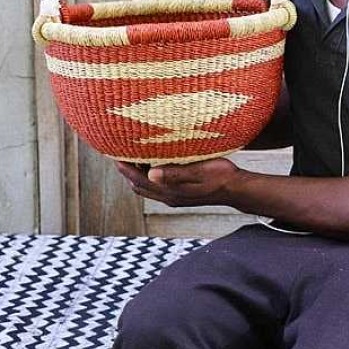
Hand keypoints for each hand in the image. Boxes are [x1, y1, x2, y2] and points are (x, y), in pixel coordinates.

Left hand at [115, 158, 241, 207]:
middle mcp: (169, 197)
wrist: (236, 189)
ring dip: (137, 174)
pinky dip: (148, 176)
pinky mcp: (180, 194)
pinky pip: (157, 186)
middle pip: (138, 186)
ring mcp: (174, 197)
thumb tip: (151, 173)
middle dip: (126, 171)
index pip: (139, 180)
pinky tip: (152, 162)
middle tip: (117, 152)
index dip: (125, 168)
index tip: (112, 153)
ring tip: (131, 155)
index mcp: (170, 192)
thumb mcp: (199, 171)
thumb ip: (175, 173)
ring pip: (147, 187)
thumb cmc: (221, 176)